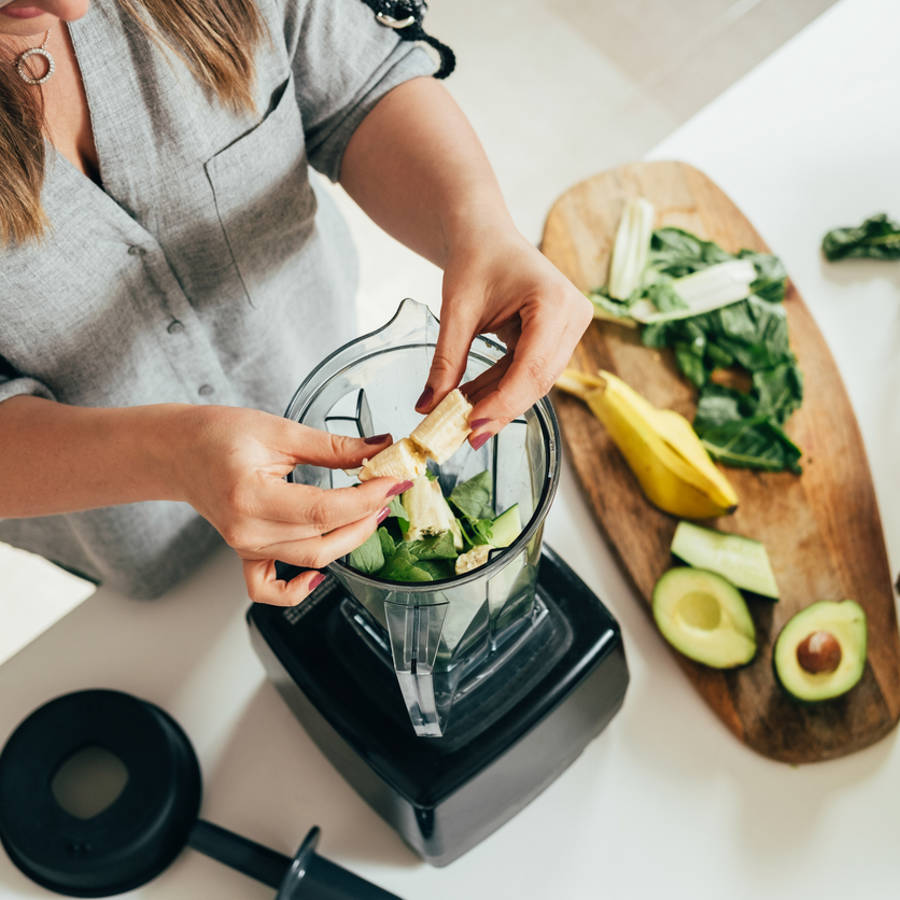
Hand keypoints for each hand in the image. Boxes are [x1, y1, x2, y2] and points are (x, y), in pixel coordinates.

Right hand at [169, 406, 407, 605]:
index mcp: (251, 496)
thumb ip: (333, 446)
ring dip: (349, 540)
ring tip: (370, 511)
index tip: (393, 482)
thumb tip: (379, 448)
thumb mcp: (280, 430)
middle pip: (323, 539)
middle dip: (366, 517)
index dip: (366, 498)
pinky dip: (297, 590)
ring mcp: (245, 547)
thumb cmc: (218, 435)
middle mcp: (247, 530)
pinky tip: (319, 576)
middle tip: (389, 491)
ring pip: (311, 559)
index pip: (324, 509)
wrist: (179, 451)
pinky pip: (269, 589)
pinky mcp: (246, 554)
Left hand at [416, 226, 592, 444]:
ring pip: (536, 381)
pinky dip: (502, 388)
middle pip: (538, 380)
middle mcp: (573, 316)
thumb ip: (445, 362)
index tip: (472, 426)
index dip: (504, 402)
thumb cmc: (474, 258)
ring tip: (463, 420)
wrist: (485, 234)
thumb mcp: (456, 311)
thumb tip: (428, 408)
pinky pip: (531, 372)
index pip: (532, 367)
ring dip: (499, 402)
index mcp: (554, 301)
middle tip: (466, 436)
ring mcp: (571, 327)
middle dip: (500, 409)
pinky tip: (474, 402)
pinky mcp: (559, 337)